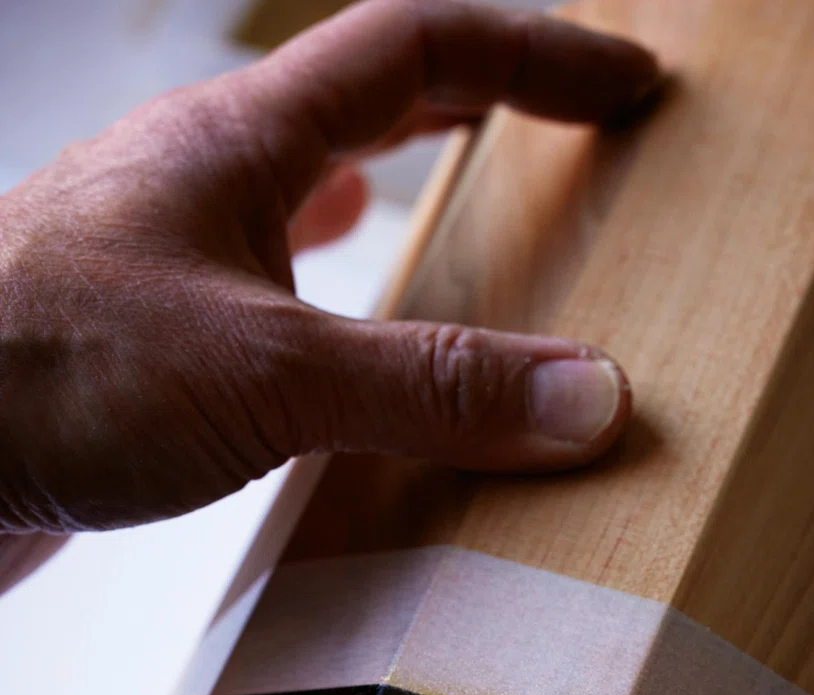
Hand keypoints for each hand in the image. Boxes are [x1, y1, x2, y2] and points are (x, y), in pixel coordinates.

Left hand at [0, 0, 657, 531]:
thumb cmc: (42, 374)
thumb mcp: (267, 373)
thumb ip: (429, 384)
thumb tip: (586, 394)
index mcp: (239, 146)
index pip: (418, 51)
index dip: (535, 58)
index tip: (625, 82)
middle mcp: (201, 188)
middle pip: (361, 109)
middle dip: (473, 113)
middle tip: (556, 135)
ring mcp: (167, 266)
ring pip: (305, 208)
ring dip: (394, 207)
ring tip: (461, 235)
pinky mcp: (144, 352)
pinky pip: (266, 307)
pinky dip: (328, 318)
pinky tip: (339, 362)